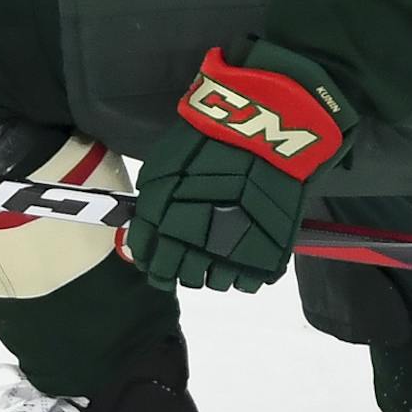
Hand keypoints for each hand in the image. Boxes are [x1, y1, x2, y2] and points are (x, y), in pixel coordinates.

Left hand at [126, 42, 354, 292]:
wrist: (264, 127)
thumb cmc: (211, 136)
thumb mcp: (166, 165)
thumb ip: (154, 203)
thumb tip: (146, 228)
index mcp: (161, 224)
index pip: (149, 262)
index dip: (153, 261)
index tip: (161, 255)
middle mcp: (189, 246)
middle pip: (180, 277)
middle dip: (183, 266)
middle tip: (193, 250)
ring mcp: (228, 255)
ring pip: (213, 283)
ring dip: (214, 270)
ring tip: (223, 248)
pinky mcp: (263, 257)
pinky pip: (247, 281)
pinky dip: (245, 272)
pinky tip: (246, 252)